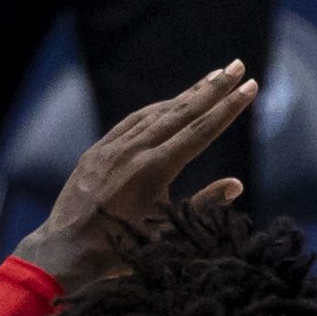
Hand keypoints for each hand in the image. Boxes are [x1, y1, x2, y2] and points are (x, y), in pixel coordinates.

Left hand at [10, 60, 259, 289]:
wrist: (66, 249)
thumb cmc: (121, 248)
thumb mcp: (167, 233)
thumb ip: (202, 205)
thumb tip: (236, 184)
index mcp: (155, 170)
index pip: (201, 130)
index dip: (228, 108)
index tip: (250, 86)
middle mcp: (135, 150)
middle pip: (182, 111)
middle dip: (214, 87)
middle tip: (238, 66)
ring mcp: (113, 147)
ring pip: (157, 112)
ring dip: (187, 94)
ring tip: (212, 78)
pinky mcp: (98, 151)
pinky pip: (132, 121)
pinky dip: (156, 108)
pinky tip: (168, 103)